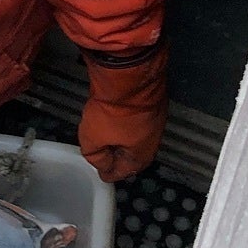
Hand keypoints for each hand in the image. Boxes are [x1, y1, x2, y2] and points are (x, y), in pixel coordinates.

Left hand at [78, 49, 167, 181]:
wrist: (129, 74)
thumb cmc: (113, 108)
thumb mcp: (92, 139)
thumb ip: (95, 157)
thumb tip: (102, 164)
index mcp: (140, 156)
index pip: (121, 173)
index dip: (107, 173)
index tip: (101, 174)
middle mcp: (153, 140)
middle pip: (131, 155)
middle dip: (117, 157)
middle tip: (104, 157)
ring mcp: (154, 119)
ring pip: (134, 135)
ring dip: (121, 136)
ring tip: (106, 135)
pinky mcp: (152, 101)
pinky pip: (135, 118)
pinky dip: (125, 120)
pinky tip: (115, 116)